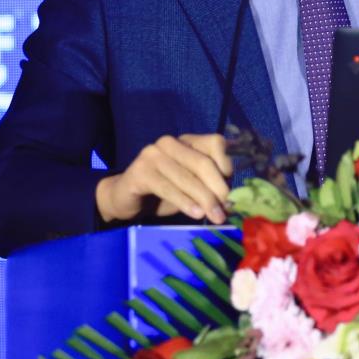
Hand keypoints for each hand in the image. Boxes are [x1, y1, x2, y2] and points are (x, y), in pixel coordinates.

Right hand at [95, 133, 233, 224]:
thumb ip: (209, 186)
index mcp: (186, 141)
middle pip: (203, 162)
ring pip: (187, 177)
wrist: (126, 199)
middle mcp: (170, 143)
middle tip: (227, 210)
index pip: (215, 143)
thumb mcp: (191, 187)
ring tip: (215, 216)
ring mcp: (153, 154)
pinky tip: (196, 214)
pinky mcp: (140, 171)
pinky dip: (185, 202)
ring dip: (205, 199)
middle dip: (218, 189)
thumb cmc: (164, 193)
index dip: (227, 166)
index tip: (232, 190)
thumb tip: (232, 200)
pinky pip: (168, 187)